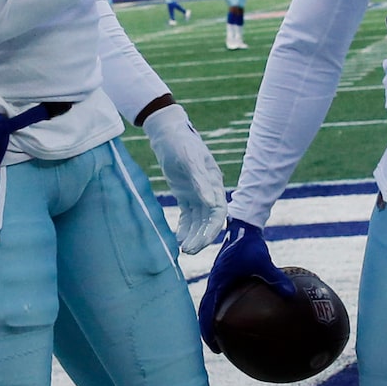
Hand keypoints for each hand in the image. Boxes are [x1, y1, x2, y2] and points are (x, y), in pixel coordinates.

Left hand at [142, 105, 227, 252]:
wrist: (168, 134)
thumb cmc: (181, 144)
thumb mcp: (189, 160)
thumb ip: (200, 182)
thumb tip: (211, 203)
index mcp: (214, 184)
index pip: (218, 212)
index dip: (211, 229)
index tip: (201, 242)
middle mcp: (208, 191)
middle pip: (208, 220)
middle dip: (201, 237)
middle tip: (188, 252)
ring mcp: (196, 193)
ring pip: (198, 220)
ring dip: (192, 235)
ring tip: (182, 250)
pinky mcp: (185, 194)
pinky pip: (187, 215)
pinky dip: (183, 228)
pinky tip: (177, 239)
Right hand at [197, 217, 292, 346]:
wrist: (243, 227)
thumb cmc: (250, 244)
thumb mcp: (263, 261)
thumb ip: (275, 278)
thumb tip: (291, 295)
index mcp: (218, 282)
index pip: (207, 310)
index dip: (208, 329)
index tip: (214, 346)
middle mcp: (214, 283)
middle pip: (205, 312)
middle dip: (208, 330)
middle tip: (218, 348)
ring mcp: (218, 280)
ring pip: (211, 305)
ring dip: (213, 321)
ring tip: (224, 337)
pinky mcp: (224, 278)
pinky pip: (220, 298)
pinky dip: (222, 310)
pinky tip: (239, 317)